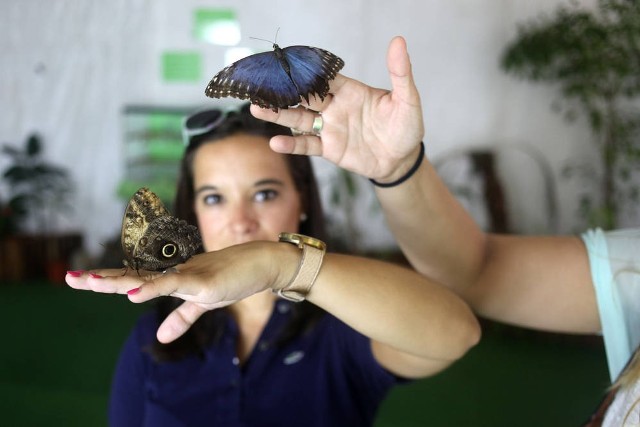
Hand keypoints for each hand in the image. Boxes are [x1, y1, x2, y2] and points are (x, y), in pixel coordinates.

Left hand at [66, 242, 293, 342]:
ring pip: (148, 277)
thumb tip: (161, 337)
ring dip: (118, 280)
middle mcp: (175, 272)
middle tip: (70, 277)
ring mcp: (188, 275)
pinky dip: (153, 289)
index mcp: (173, 278)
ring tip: (89, 282)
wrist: (263, 264)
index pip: (135, 279)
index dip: (109, 279)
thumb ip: (182, 318)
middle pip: (133, 275)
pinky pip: (174, 285)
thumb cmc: (235, 278)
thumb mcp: (204, 303)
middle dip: (101, 277)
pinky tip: (133, 294)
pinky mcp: (203, 282)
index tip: (80, 278)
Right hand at [250, 36, 424, 182]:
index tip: (286, 63)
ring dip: (278, 114)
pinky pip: (307, 145)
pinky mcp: (329, 148)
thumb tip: (398, 41)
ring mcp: (329, 127)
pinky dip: (291, 144)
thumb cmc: (406, 127)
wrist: (402, 160)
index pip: (324, 77)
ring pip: (299, 118)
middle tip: (261, 84)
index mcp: (350, 90)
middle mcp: (335, 106)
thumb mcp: (407, 99)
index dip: (306, 70)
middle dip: (284, 90)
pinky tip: (275, 142)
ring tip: (256, 108)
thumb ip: (400, 72)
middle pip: (304, 95)